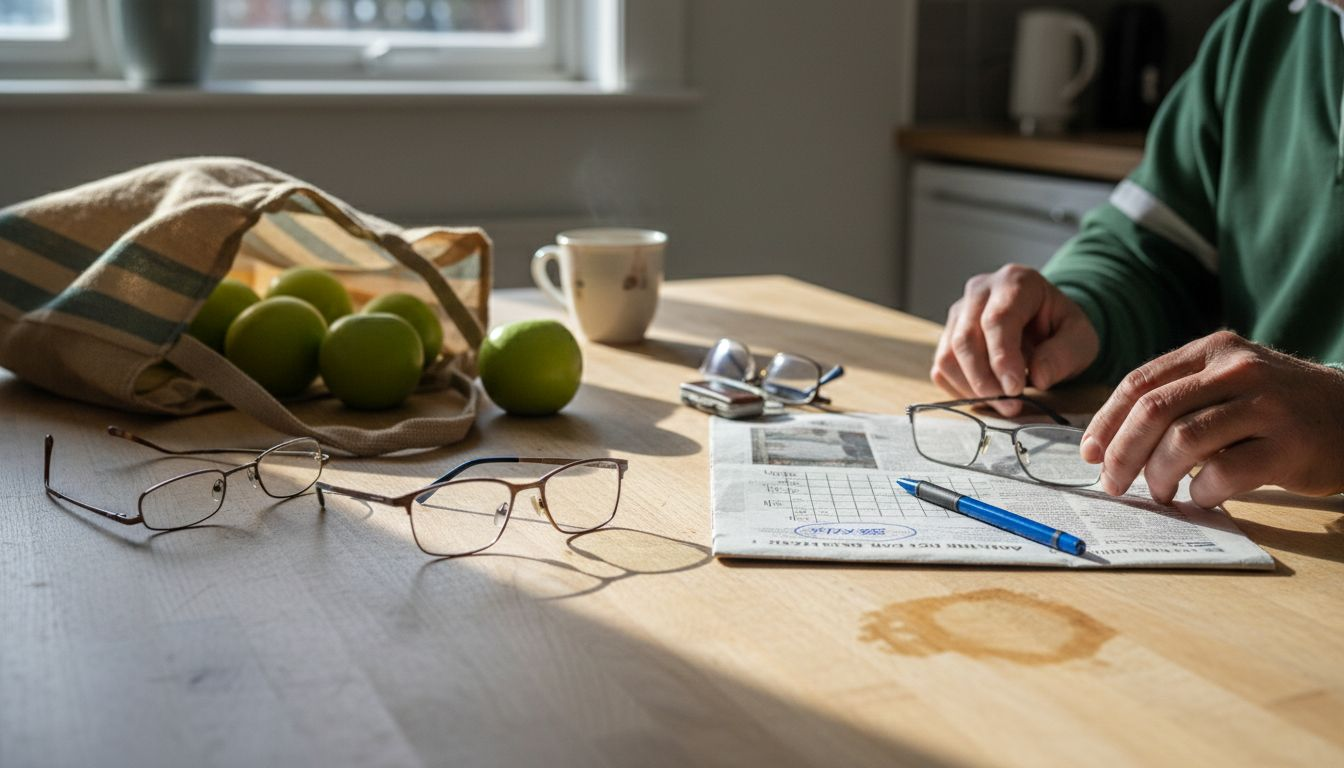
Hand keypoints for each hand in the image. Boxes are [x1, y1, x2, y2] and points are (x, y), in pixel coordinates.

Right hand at [932, 264, 1099, 415]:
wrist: (1045, 324)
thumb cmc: (1060, 328)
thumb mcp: (1080, 338)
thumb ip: (1063, 354)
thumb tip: (1037, 377)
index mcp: (1015, 281)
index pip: (997, 319)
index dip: (1002, 357)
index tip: (1015, 389)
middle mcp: (979, 291)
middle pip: (966, 338)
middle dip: (985, 380)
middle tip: (1011, 405)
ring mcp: (958, 313)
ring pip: (948, 356)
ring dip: (972, 389)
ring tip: (1004, 404)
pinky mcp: (946, 336)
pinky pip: (941, 369)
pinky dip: (961, 390)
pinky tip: (988, 395)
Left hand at [1081, 330, 1343, 507]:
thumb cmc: (1277, 407)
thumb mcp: (1229, 381)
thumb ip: (1178, 397)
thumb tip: (1110, 442)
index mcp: (1213, 350)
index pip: (1139, 383)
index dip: (1106, 421)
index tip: (1089, 452)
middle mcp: (1237, 369)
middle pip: (1153, 411)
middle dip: (1121, 453)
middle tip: (1112, 483)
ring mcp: (1265, 405)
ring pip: (1183, 442)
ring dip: (1158, 476)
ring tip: (1160, 492)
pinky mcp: (1287, 446)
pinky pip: (1222, 473)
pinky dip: (1200, 491)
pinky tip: (1202, 495)